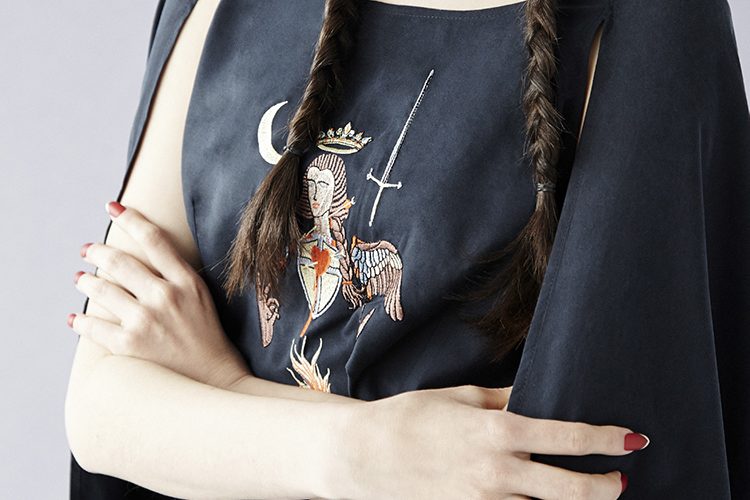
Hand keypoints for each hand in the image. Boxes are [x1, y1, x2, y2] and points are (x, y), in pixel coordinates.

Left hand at [69, 200, 249, 389]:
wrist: (213, 378)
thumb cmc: (207, 336)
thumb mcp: (201, 297)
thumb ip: (176, 274)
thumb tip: (142, 254)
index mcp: (186, 282)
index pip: (154, 240)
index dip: (130, 219)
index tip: (113, 207)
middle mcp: (165, 296)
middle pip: (120, 261)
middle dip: (97, 251)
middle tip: (88, 249)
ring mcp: (146, 321)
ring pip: (101, 289)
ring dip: (85, 281)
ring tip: (80, 279)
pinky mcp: (130, 345)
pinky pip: (93, 325)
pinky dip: (79, 320)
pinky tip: (74, 319)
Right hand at [330, 384, 645, 499]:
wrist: (362, 455)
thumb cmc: (409, 416)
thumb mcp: (457, 396)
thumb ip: (501, 400)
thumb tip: (532, 399)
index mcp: (497, 432)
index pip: (568, 438)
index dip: (606, 439)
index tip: (632, 439)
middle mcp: (498, 472)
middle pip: (570, 490)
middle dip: (604, 488)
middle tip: (620, 484)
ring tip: (588, 497)